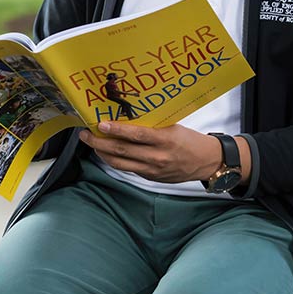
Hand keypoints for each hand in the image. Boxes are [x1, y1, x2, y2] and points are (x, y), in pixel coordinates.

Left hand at [78, 120, 222, 183]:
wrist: (206, 162)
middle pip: (122, 151)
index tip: (100, 124)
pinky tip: (106, 153)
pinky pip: (127, 169)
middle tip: (85, 134)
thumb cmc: (188, 140)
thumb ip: (151, 124)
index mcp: (165, 140)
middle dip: (99, 143)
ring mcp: (153, 170)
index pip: (136, 135)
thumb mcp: (173, 126)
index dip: (116, 130)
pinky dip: (114, 160)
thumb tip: (124, 115)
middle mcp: (158, 157)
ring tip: (92, 143)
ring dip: (102, 153)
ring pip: (120, 163)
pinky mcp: (150, 178)